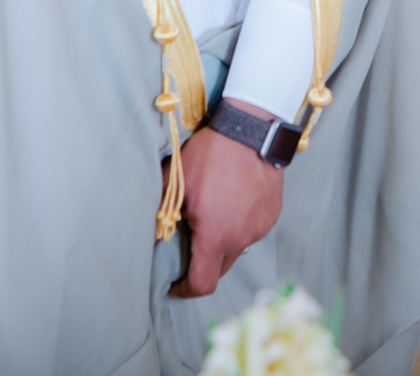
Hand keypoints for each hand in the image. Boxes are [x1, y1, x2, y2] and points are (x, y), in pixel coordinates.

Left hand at [168, 99, 284, 297]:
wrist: (250, 130)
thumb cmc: (209, 156)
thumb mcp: (175, 181)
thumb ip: (160, 212)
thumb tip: (147, 233)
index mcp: (216, 236)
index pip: (202, 284)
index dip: (185, 290)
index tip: (174, 283)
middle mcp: (242, 238)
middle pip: (220, 268)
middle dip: (203, 263)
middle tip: (190, 242)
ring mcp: (260, 227)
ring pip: (238, 247)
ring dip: (223, 240)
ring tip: (213, 213)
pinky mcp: (272, 214)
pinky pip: (252, 230)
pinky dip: (239, 224)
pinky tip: (232, 201)